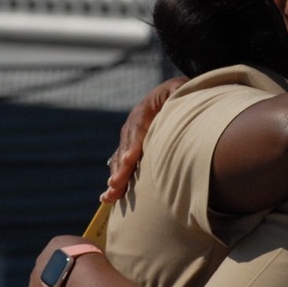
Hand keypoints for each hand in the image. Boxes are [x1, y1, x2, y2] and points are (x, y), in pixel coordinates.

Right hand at [101, 76, 187, 201]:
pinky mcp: (129, 150)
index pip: (138, 126)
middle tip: (116, 184)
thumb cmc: (178, 95)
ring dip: (115, 176)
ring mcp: (129, 138)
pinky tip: (109, 197)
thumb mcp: (179, 89)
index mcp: (145, 110)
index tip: (129, 159)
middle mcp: (133, 125)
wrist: (166, 97)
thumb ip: (177, 93)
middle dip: (121, 167)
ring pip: (119, 158)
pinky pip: (119, 165)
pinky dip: (115, 180)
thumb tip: (177, 97)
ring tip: (111, 193)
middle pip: (126, 147)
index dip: (133, 143)